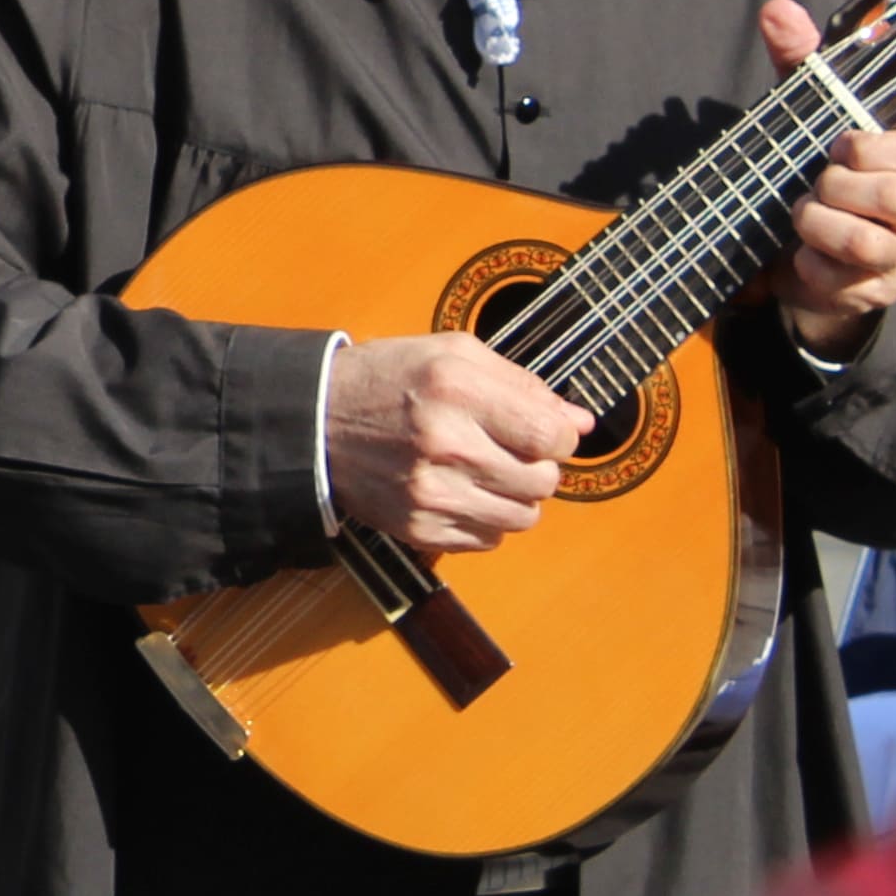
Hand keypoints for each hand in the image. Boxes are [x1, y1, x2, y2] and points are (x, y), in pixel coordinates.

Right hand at [326, 334, 585, 553]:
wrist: (315, 423)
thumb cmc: (389, 380)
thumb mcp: (454, 355)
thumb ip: (523, 385)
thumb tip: (581, 423)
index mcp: (456, 390)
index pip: (552, 436)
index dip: (561, 436)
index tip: (545, 430)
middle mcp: (445, 445)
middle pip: (543, 481)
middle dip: (539, 466)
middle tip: (510, 449)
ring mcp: (431, 494)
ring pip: (523, 518)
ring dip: (516, 496)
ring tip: (487, 472)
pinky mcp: (419, 529)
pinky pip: (489, 540)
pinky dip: (486, 519)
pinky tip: (461, 492)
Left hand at [762, 0, 895, 360]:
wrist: (807, 252)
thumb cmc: (821, 170)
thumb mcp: (809, 113)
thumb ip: (801, 61)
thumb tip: (777, 10)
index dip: (872, 148)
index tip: (839, 146)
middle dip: (838, 189)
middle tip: (816, 184)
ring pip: (868, 244)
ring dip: (819, 226)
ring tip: (803, 216)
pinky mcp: (876, 293)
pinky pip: (842, 282)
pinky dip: (809, 266)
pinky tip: (801, 255)